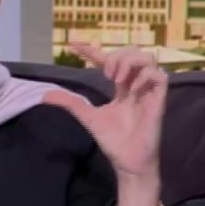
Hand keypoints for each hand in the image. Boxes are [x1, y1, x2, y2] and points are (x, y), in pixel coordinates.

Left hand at [41, 42, 167, 180]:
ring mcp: (148, 91)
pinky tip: (132, 89)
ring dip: (130, 62)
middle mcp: (135, 84)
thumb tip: (44, 95)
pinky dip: (144, 76)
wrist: (127, 161)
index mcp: (121, 87)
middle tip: (106, 73)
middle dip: (117, 55)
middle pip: (133, 52)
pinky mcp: (158, 100)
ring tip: (116, 78)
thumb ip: (70, 103)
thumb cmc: (113, 140)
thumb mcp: (87, 116)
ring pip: (148, 58)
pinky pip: (160, 76)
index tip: (72, 44)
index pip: (108, 60)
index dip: (91, 50)